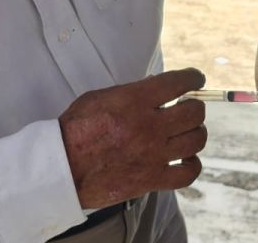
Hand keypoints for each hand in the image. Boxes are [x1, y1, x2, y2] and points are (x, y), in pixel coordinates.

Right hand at [58, 68, 207, 208]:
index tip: (196, 79)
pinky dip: (192, 165)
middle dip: (194, 107)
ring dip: (195, 133)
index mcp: (135, 101)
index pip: (179, 83)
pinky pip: (188, 173)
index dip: (193, 78)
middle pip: (194, 113)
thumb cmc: (75, 130)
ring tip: (188, 131)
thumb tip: (156, 86)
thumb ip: (131, 92)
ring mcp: (153, 155)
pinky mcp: (152, 179)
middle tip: (187, 108)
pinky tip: (185, 159)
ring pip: (196, 140)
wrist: (61, 168)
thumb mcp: (100, 97)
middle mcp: (149, 127)